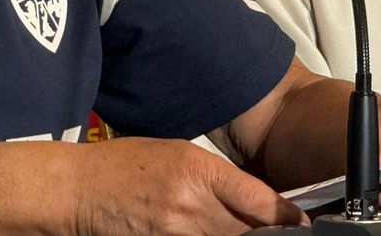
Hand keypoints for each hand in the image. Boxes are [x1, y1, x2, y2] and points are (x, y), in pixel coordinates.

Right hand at [77, 137, 309, 234]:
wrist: (78, 190)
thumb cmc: (124, 165)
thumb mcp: (175, 153)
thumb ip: (216, 177)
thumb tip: (253, 200)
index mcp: (197, 169)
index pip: (259, 200)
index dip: (287, 216)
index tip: (302, 223)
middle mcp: (191, 205)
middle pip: (249, 232)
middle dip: (265, 233)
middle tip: (274, 231)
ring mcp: (176, 234)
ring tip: (239, 232)